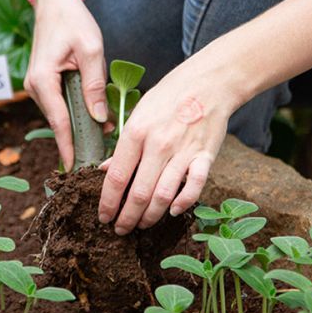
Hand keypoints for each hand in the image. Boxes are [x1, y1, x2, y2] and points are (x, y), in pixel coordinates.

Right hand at [24, 0, 107, 169]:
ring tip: (106, 132)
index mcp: (43, 79)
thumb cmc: (72, 20)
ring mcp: (37, 85)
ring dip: (80, 123)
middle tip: (102, 154)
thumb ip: (95, 84)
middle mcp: (35, 86)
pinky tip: (96, 115)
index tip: (75, 168)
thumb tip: (99, 117)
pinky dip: (76, 110)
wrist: (54, 1)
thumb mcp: (92, 50)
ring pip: (60, 113)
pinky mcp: (43, 83)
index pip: (59, 121)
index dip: (68, 146)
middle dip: (79, 137)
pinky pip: (60, 103)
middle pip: (59, 121)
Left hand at [98, 60, 231, 233]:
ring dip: (150, 216)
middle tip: (121, 229)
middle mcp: (158, 145)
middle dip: (127, 217)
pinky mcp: (205, 156)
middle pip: (138, 193)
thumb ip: (123, 145)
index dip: (108, 202)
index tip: (103, 216)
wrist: (208, 83)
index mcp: (136, 132)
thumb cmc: (168, 97)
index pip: (117, 177)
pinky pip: (194, 187)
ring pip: (163, 196)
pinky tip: (173, 211)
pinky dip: (183, 203)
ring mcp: (183, 152)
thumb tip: (106, 170)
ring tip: (141, 224)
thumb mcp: (138, 114)